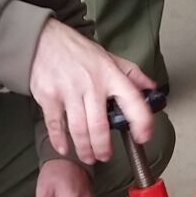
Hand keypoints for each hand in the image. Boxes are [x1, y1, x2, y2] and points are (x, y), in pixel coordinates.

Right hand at [30, 19, 155, 165]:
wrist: (43, 40)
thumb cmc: (78, 51)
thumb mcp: (109, 57)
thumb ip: (132, 74)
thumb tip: (152, 89)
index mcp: (109, 75)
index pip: (132, 100)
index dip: (141, 122)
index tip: (143, 137)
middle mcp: (90, 84)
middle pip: (99, 126)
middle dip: (103, 147)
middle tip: (105, 156)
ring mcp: (68, 91)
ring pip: (78, 130)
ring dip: (84, 149)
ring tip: (89, 156)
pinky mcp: (49, 97)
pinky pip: (55, 125)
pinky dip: (59, 141)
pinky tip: (65, 149)